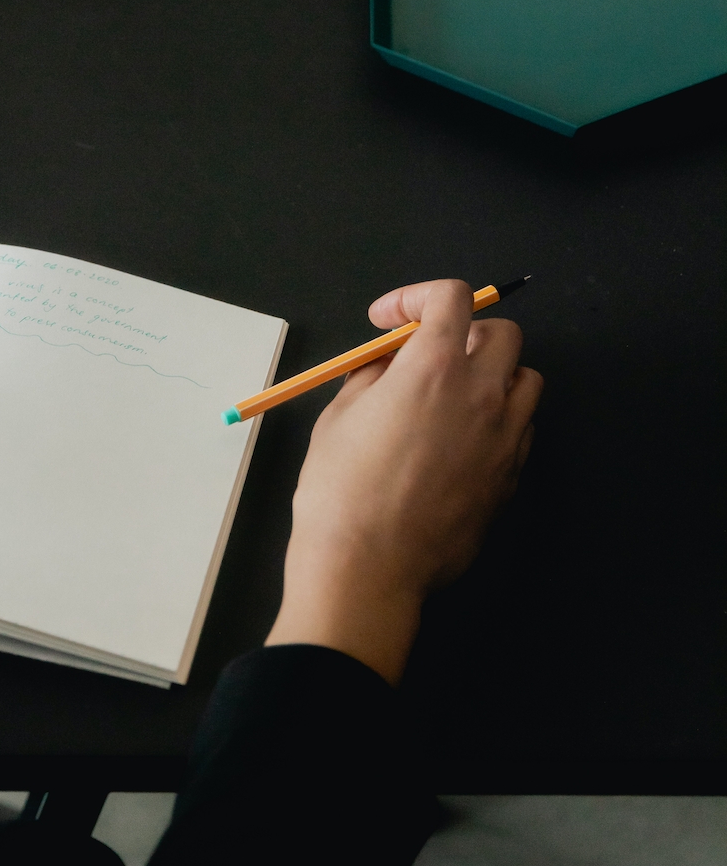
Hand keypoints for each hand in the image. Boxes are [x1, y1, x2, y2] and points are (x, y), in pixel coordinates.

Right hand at [265, 279, 541, 683]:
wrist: (369, 568)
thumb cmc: (341, 490)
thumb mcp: (340, 417)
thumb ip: (374, 376)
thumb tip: (391, 364)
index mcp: (435, 367)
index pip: (453, 297)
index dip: (416, 297)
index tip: (388, 322)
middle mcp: (482, 394)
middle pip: (502, 333)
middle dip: (464, 332)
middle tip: (424, 357)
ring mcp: (505, 439)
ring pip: (526, 380)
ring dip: (493, 375)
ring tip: (452, 397)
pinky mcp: (512, 479)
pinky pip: (521, 430)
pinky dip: (497, 421)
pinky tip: (459, 443)